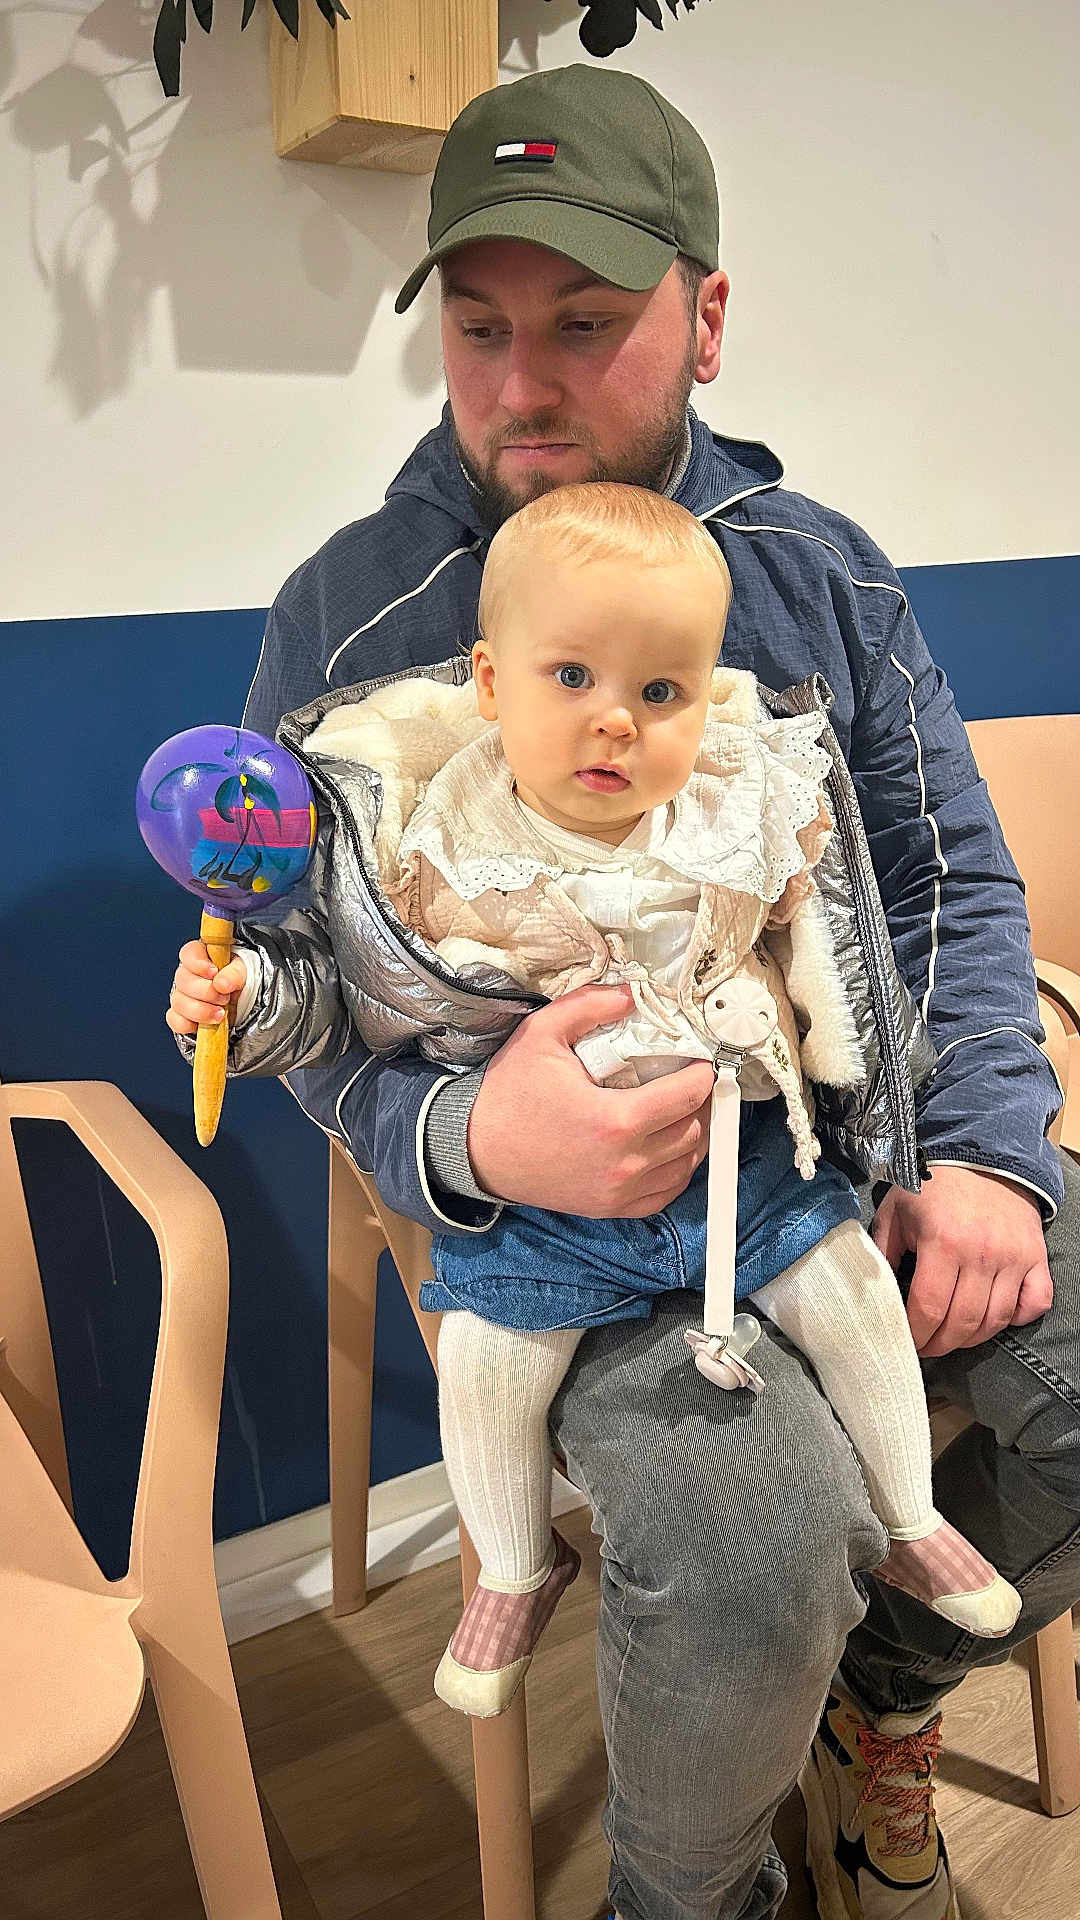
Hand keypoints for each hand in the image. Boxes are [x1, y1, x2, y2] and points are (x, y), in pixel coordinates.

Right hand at [166, 940, 248, 1035]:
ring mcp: (182, 996)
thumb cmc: (239, 984)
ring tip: (221, 1014)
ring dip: (201, 1011)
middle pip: (183, 980)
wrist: (242, 1007)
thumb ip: (236, 973)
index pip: (189, 953)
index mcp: (202, 958)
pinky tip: (205, 1024)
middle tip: (225, 998)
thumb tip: (221, 983)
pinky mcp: (181, 1017)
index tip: (213, 972)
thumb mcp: (245, 973)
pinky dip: (190, 1025)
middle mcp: (188, 975)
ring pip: (179, 1002)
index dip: (197, 962)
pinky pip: (176, 1021)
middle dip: (206, 992)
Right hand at [467, 983, 714, 1216]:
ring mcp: (618, 1192)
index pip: (686, 1097)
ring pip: (684, 1165)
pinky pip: (664, 1194)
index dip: (702, 1075)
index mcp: (614, 1120)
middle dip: (699, 1103)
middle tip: (692, 1081)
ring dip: (692, 1136)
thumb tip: (630, 994)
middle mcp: (624, 1163)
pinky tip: (668, 1148)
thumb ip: (588, 1006)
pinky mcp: (609, 1208)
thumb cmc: (507, 1093)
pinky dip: (676, 1171)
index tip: (701, 1061)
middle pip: (692, 1131)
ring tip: (683, 1111)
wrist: (473, 1150)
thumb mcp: (541, 1034)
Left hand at [871, 1163, 1052, 1356]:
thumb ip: (883, 1253)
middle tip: (928, 1346)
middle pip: (962, 1322)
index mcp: (942, 1242)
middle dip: (941, 1344)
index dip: (916, 1335)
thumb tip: (877, 1293)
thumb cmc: (933, 1186)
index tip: (908, 1342)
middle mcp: (981, 1254)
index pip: (928, 1309)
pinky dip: (1018, 1318)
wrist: (980, 1154)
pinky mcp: (1036, 1257)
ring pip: (996, 1320)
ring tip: (955, 1336)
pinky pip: (1036, 1303)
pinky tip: (997, 1317)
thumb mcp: (895, 1211)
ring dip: (973, 1338)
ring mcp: (1013, 1258)